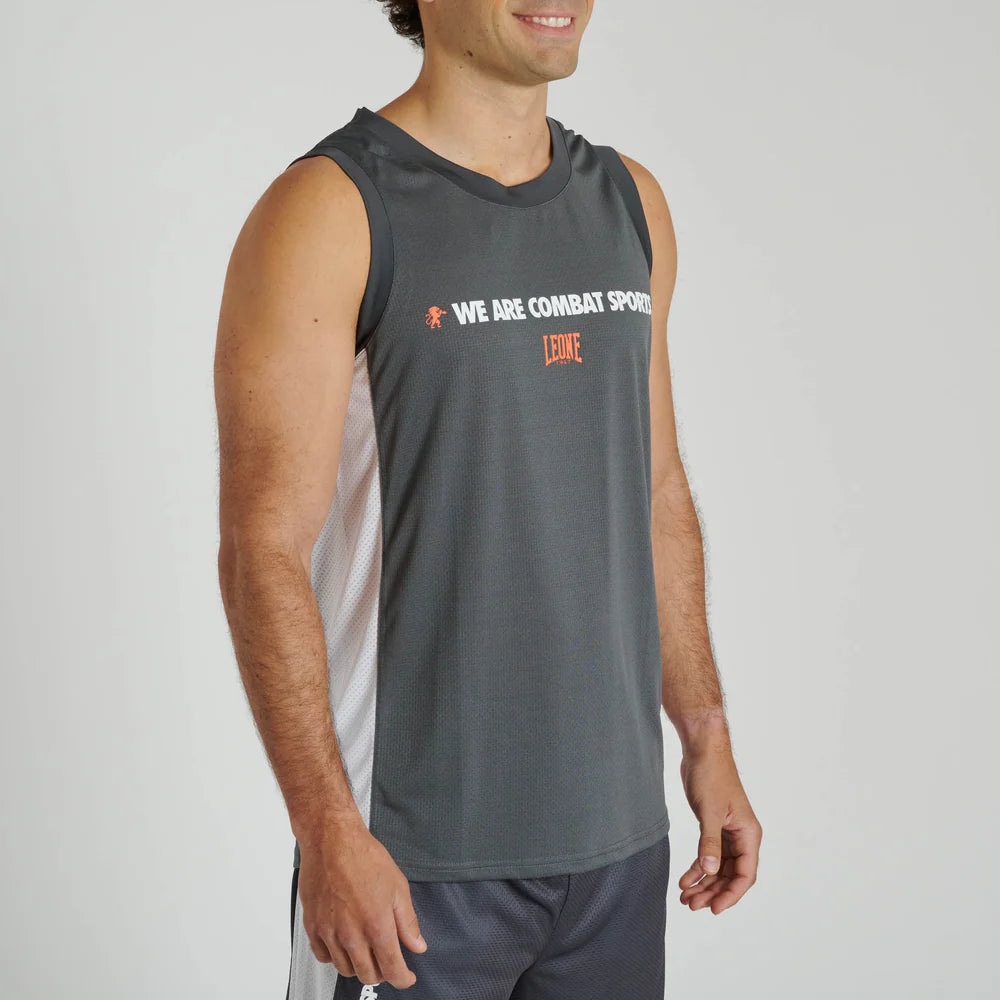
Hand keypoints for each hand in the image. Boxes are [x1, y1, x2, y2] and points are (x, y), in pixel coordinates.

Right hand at [296, 815, 426, 987]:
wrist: (332, 840)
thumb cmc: (364, 857)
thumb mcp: (398, 887)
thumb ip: (408, 922)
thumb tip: (417, 945)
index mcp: (377, 926)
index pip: (392, 969)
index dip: (403, 979)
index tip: (407, 978)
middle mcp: (351, 935)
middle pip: (368, 974)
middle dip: (382, 972)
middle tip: (388, 959)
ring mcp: (329, 933)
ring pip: (345, 969)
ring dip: (359, 965)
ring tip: (367, 949)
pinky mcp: (312, 926)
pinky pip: (324, 956)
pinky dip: (335, 956)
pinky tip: (344, 943)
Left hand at [677, 749, 761, 913]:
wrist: (702, 750)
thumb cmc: (711, 775)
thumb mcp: (709, 811)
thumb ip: (709, 842)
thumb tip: (710, 871)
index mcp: (748, 834)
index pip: (745, 874)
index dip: (731, 895)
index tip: (713, 909)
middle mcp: (742, 836)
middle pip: (730, 875)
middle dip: (712, 892)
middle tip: (691, 904)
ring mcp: (728, 833)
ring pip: (719, 868)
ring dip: (704, 883)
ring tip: (685, 897)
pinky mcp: (714, 827)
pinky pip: (709, 855)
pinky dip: (698, 868)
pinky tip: (684, 879)